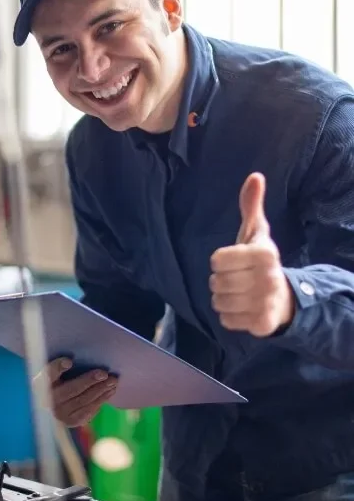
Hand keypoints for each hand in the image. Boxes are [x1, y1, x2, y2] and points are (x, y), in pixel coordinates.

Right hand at [33, 357, 117, 426]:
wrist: (57, 402)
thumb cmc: (60, 378)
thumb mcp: (57, 369)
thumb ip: (64, 364)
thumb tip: (79, 357)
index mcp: (40, 382)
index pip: (48, 374)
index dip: (58, 368)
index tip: (70, 362)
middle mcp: (47, 400)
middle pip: (71, 389)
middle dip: (89, 380)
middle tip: (105, 373)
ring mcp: (58, 413)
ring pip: (82, 401)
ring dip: (100, 390)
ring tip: (113, 381)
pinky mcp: (70, 422)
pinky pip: (88, 411)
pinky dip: (101, 400)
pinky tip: (110, 391)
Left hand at [210, 172, 294, 336]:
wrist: (284, 297)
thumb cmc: (260, 260)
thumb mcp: (256, 232)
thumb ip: (251, 206)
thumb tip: (255, 176)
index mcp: (264, 253)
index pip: (216, 259)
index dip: (220, 261)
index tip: (234, 261)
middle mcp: (268, 278)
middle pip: (216, 282)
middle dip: (220, 281)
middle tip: (237, 279)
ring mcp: (266, 302)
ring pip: (218, 302)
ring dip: (223, 299)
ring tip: (239, 293)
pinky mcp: (262, 324)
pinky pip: (226, 321)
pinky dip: (230, 316)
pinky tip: (242, 308)